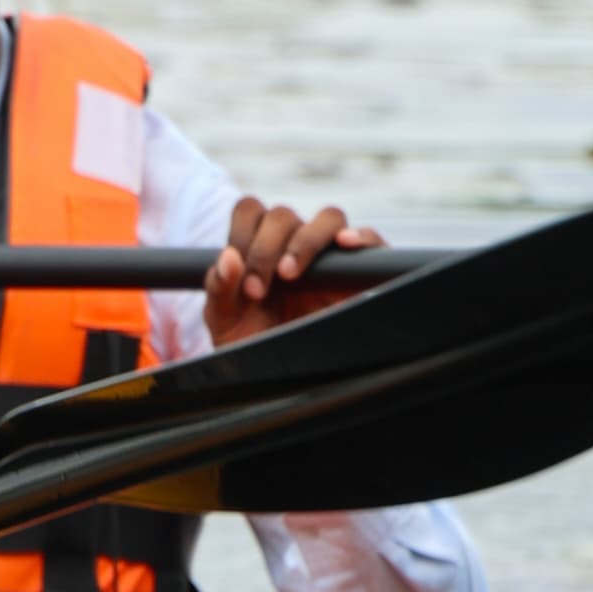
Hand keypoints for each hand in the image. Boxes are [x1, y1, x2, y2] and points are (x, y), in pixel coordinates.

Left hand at [206, 195, 380, 345]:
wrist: (282, 380)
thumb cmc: (253, 345)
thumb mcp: (225, 322)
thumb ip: (220, 288)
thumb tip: (229, 257)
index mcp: (259, 249)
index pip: (250, 211)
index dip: (241, 232)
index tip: (236, 273)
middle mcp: (295, 246)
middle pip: (283, 216)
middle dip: (264, 249)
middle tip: (257, 291)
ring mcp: (329, 259)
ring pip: (329, 218)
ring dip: (305, 240)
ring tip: (290, 274)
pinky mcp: (360, 276)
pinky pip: (372, 243)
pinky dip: (362, 237)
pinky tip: (346, 245)